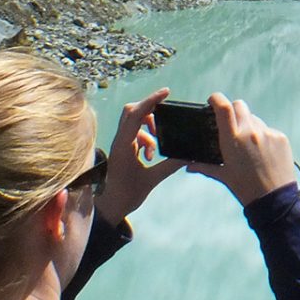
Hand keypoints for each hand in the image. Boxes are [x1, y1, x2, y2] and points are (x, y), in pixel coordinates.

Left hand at [94, 87, 182, 225]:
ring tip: (155, 151)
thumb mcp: (151, 180)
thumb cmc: (127, 195)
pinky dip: (145, 138)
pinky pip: (134, 133)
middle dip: (150, 111)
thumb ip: (170, 165)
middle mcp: (119, 141)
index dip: (151, 101)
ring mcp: (119, 143)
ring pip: (134, 123)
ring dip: (149, 130)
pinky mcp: (122, 148)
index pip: (136, 114)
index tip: (166, 92)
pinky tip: (150, 155)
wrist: (109, 207)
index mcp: (123, 145)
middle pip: (132, 112)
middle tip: (165, 116)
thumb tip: (189, 155)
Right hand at [191, 93, 295, 206]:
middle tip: (231, 125)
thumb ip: (204, 167)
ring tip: (248, 146)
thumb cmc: (245, 188)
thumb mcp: (223, 176)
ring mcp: (267, 133)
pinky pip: (268, 129)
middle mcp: (250, 132)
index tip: (212, 100)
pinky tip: (262, 153)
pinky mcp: (281, 137)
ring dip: (249, 125)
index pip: (223, 107)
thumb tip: (188, 165)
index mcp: (233, 139)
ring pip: (255, 118)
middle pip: (240, 106)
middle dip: (233, 111)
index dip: (216, 99)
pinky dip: (263, 136)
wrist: (274, 199)